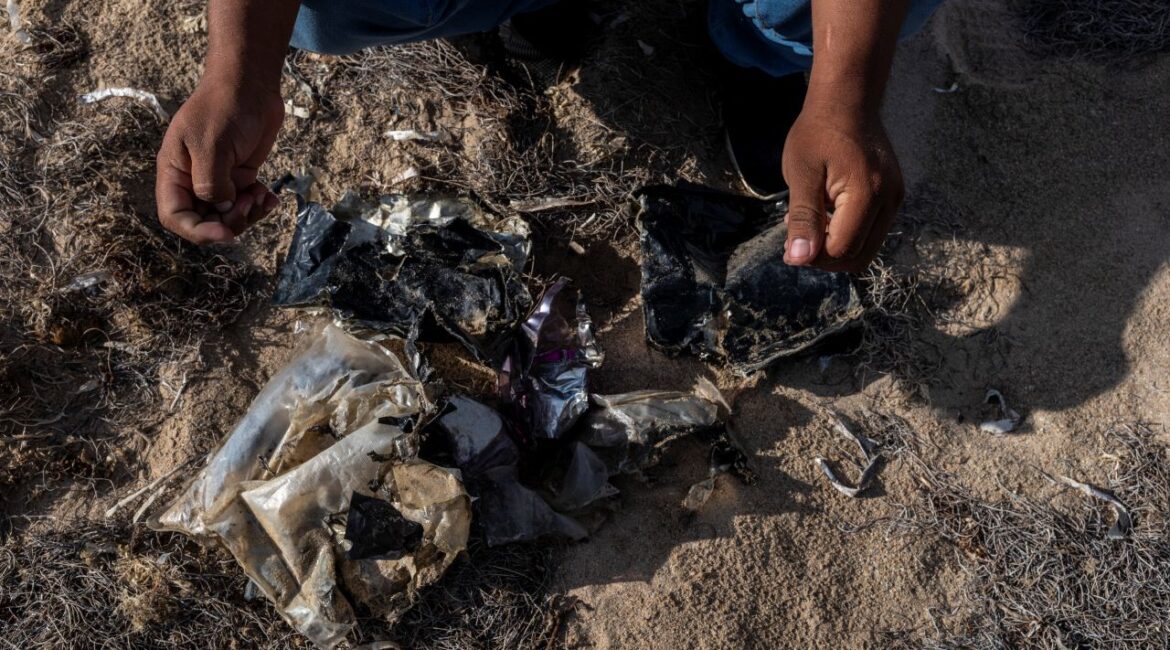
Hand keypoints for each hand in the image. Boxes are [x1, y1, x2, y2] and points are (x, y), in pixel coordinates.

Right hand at [155, 75, 284, 242]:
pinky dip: (259, 206)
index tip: (225, 234)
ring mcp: (218, 179)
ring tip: (262, 196)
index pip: (175, 216)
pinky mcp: (240, 176)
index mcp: (174, 172)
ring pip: (229, 216)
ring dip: (248, 215)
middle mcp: (193, 179)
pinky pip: (247, 204)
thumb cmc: (224, 108)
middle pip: (205, 221)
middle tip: (248, 205)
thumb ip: (211, 183)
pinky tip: (271, 196)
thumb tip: (221, 210)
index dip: (198, 232)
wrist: (251, 85)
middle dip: (229, 222)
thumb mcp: (211, 146)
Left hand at [781, 99, 903, 272]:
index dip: (812, 256)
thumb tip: (799, 258)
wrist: (847, 101)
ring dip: (835, 247)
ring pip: (866, 249)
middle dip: (824, 257)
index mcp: (867, 193)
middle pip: (858, 256)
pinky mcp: (892, 196)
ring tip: (808, 224)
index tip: (788, 246)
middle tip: (796, 240)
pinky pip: (871, 232)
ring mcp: (894, 198)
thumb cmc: (818, 132)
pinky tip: (823, 215)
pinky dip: (846, 234)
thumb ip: (803, 218)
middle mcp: (889, 199)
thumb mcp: (801, 174)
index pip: (841, 248)